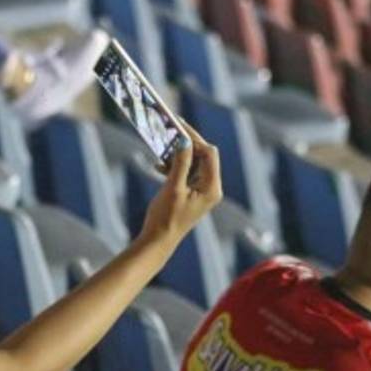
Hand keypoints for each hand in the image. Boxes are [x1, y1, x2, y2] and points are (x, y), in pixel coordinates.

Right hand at [140, 122, 221, 243]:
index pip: (209, 154)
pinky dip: (174, 167)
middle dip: (186, 145)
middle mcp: (211, 188)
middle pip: (203, 156)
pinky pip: (186, 172)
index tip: (178, 128)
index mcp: (211, 188)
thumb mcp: (173, 188)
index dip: (195, 139)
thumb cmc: (165, 218)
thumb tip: (185, 141)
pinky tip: (159, 167)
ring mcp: (202, 191)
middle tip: (170, 132)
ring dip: (178, 156)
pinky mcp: (192, 193)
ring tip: (162, 152)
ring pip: (193, 163)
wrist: (158, 241)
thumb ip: (181, 163)